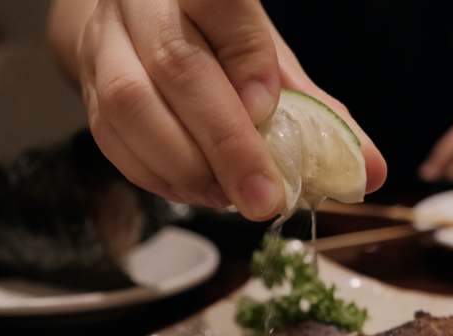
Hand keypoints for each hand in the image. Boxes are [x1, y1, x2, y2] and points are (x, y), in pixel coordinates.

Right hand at [49, 0, 385, 220]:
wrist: (145, 25)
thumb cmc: (218, 42)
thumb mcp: (271, 60)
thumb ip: (316, 111)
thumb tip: (368, 169)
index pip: (221, 3)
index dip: (248, 59)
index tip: (271, 111)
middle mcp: (140, 4)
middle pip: (175, 67)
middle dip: (225, 144)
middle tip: (264, 199)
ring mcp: (104, 44)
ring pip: (128, 107)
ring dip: (185, 167)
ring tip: (228, 198)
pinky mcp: (84, 88)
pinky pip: (110, 139)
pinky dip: (157, 176)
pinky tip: (195, 191)